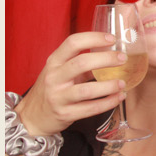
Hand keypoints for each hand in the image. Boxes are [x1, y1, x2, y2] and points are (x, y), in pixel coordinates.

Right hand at [15, 32, 129, 137]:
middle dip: (106, 59)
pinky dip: (107, 103)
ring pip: (87, 90)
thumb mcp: (59, 72)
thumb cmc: (51, 90)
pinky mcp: (65, 114)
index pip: (73, 43)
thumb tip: (109, 54)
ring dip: (108, 86)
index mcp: (53, 62)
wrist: (33, 117)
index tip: (111, 39)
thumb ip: (80, 63)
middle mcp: (54, 77)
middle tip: (122, 59)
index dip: (94, 38)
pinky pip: (90, 109)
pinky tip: (118, 97)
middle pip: (81, 63)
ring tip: (122, 83)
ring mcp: (58, 97)